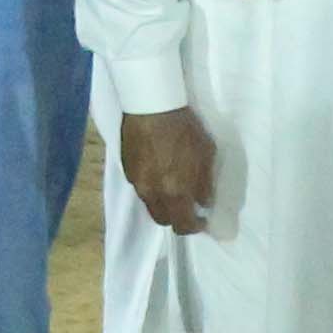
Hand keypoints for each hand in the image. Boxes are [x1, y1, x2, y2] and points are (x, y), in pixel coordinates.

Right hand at [117, 105, 216, 232]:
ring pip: (150, 205)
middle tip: (187, 207)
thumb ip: (205, 183)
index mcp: (175, 192)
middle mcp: (153, 193)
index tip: (202, 220)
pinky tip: (158, 170)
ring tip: (172, 188)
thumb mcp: (206, 153)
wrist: (151, 105)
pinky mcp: (126, 170)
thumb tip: (204, 202)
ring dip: (163, 203)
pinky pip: (140, 188)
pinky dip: (151, 187)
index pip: (183, 225)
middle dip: (176, 218)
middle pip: (163, 220)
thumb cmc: (184, 128)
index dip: (195, 227)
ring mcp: (136, 182)